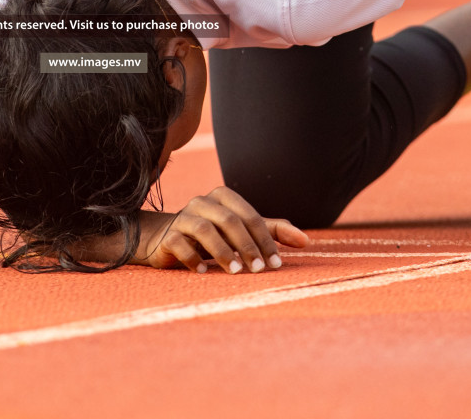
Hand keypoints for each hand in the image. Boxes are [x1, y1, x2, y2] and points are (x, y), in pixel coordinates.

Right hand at [138, 187, 309, 272]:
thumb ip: (271, 232)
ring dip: (222, 251)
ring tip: (235, 272)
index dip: (266, 239)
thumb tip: (306, 240)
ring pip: (203, 229)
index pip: (250, 216)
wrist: (165, 239)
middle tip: (259, 270)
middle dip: (247, 246)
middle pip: (229, 220)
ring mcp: (182, 218)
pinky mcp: (166, 235)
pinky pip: (179, 243)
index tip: (277, 264)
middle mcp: (202, 203)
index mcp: (223, 197)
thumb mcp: (241, 231)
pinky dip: (192, 258)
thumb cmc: (213, 234)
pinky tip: (203, 272)